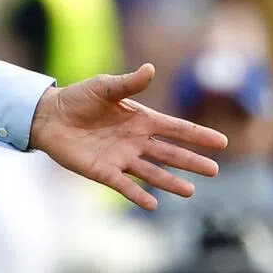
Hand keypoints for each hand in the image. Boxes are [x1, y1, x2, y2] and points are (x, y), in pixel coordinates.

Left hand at [29, 63, 226, 209]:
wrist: (50, 115)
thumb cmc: (79, 98)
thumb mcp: (105, 86)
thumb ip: (129, 82)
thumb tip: (150, 68)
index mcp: (141, 119)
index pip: (176, 129)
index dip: (198, 136)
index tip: (222, 142)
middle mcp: (136, 141)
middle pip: (170, 153)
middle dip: (191, 162)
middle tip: (214, 171)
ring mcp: (121, 158)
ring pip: (152, 173)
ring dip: (170, 182)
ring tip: (190, 191)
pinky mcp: (104, 171)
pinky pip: (124, 186)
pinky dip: (138, 195)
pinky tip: (153, 204)